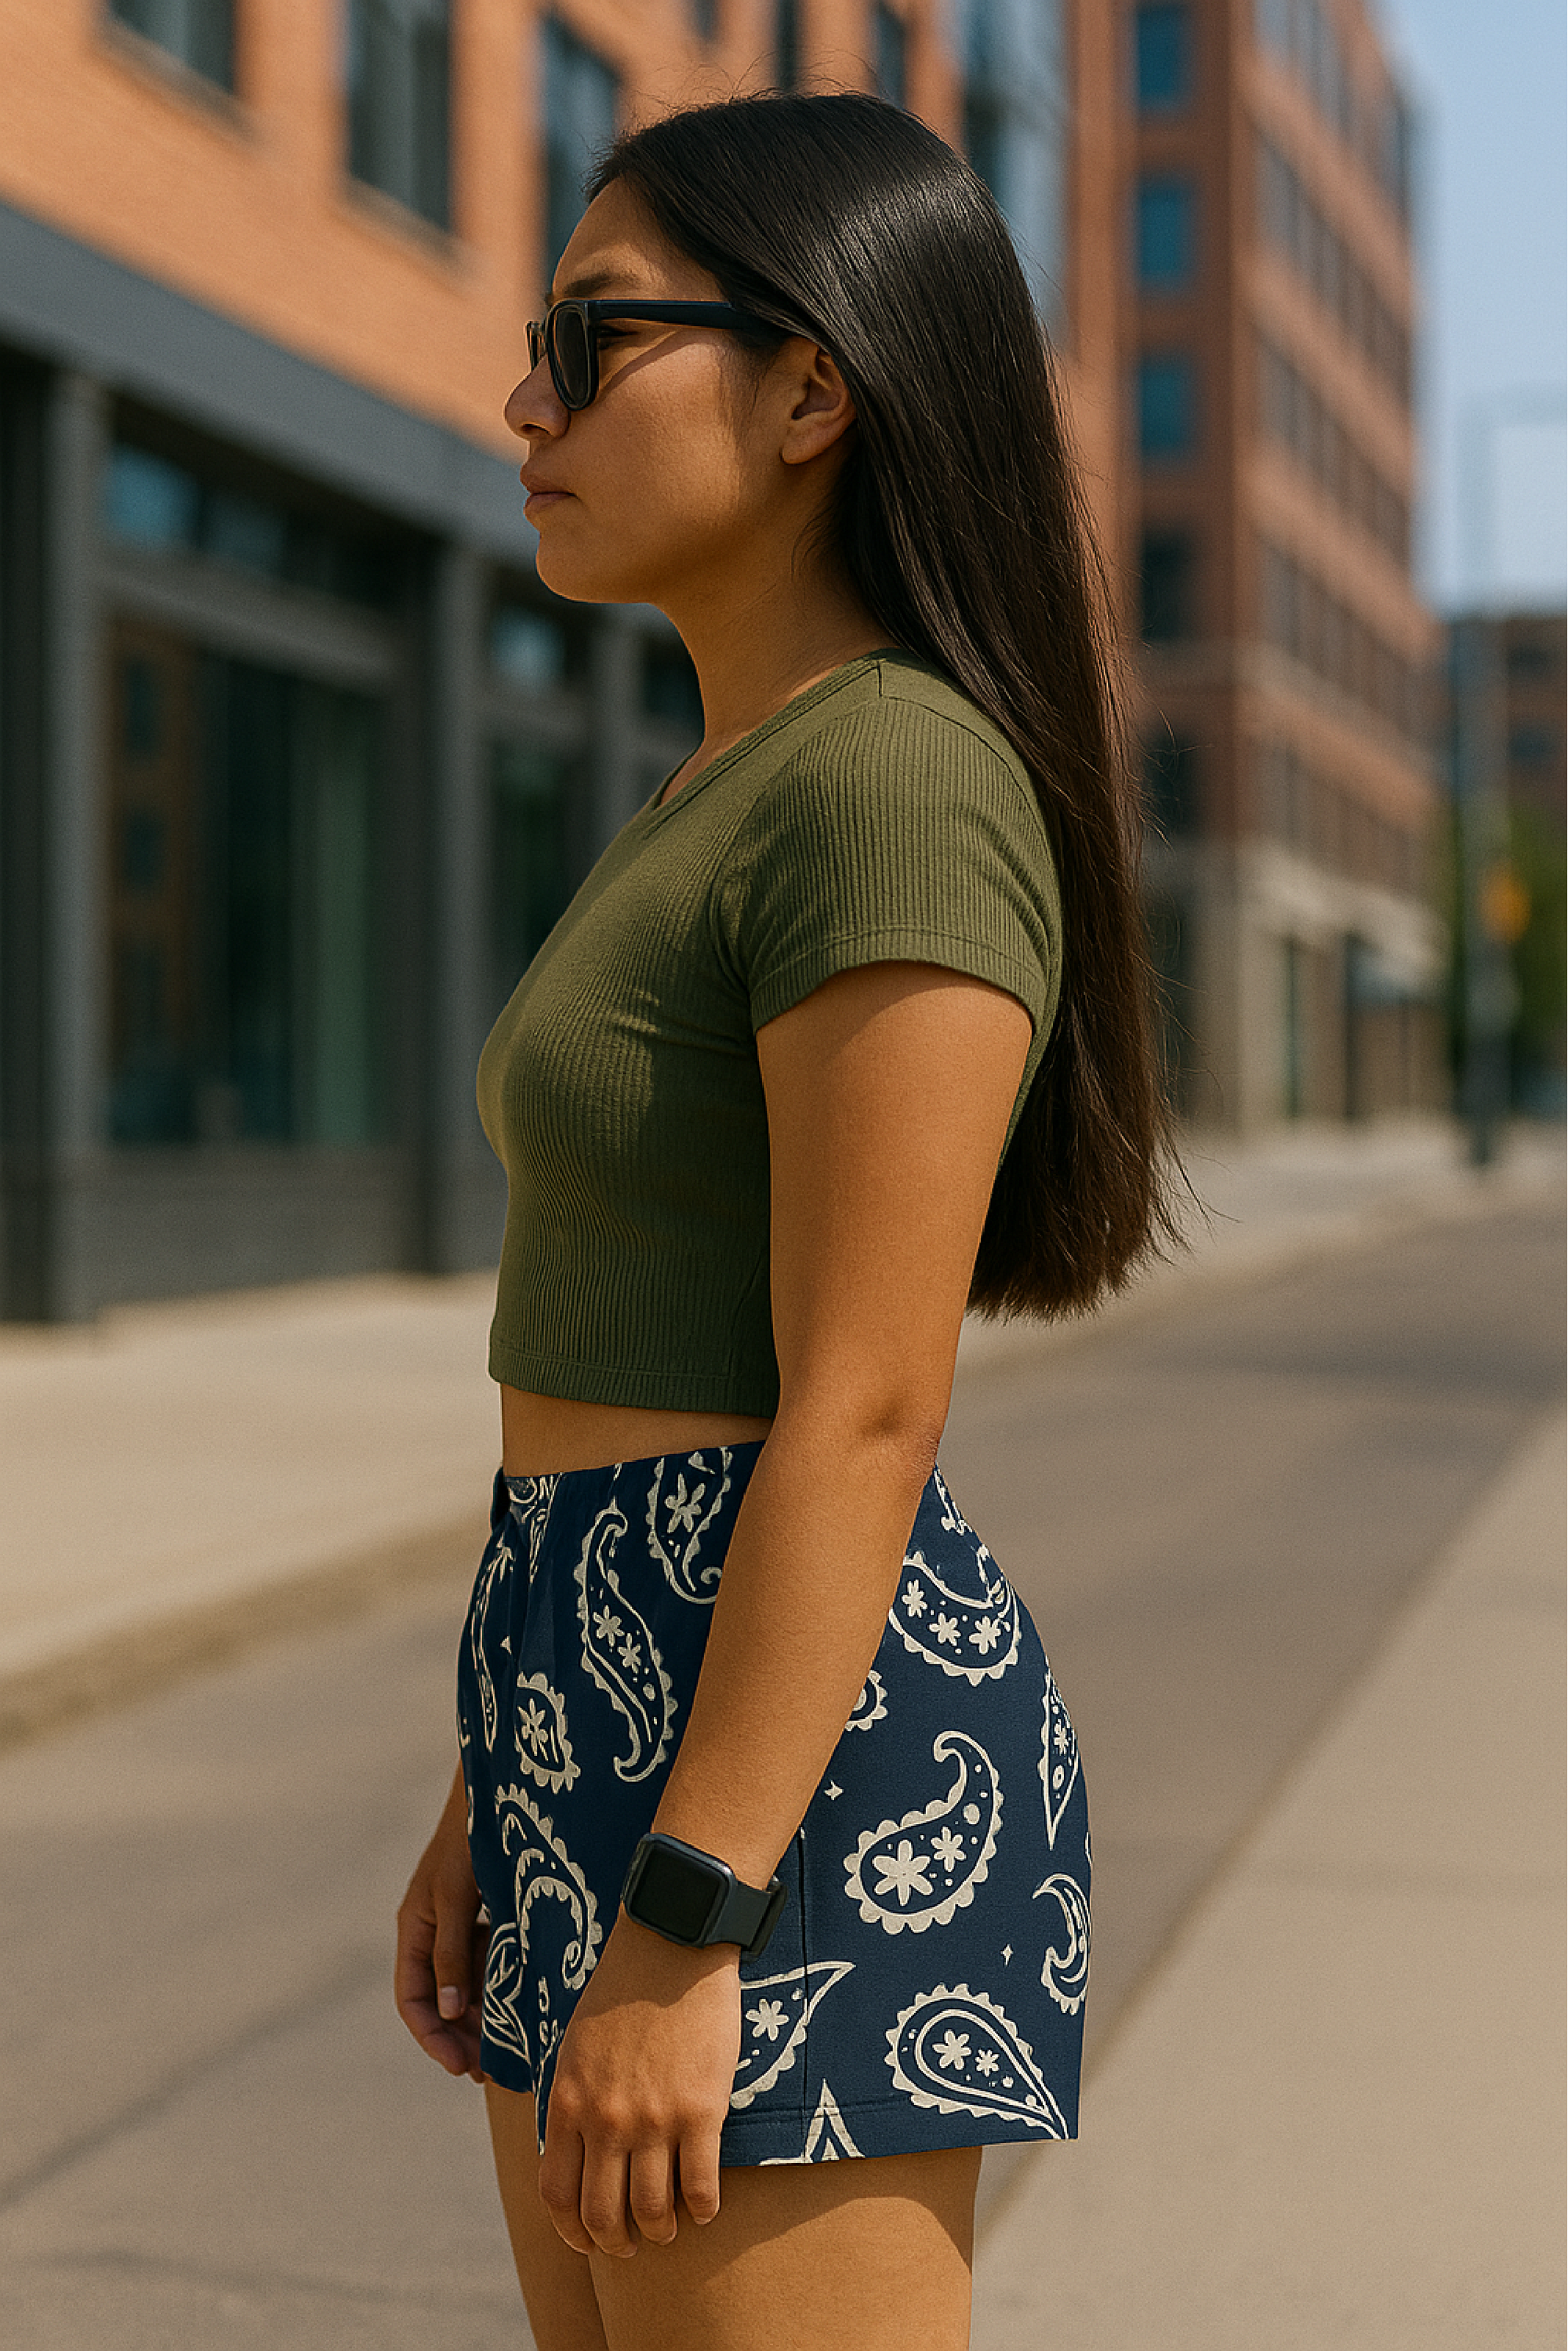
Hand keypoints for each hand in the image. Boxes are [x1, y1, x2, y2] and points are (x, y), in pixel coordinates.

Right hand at [395, 1766, 487, 2081]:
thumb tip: (451, 2012)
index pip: (413, 1999)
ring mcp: (462, 1925)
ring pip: (468, 1987)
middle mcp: (434, 1932)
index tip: (459, 2067)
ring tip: (511, 2050)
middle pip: (441, 2001)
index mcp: (415, 1927)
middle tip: (492, 2070)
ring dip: (484, 2019)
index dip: (433, 2037)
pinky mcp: (488, 1918)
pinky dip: (501, 1988)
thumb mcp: (456, 1894)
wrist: (501, 1789)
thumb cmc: (471, 1837)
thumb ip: (451, 1951)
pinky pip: (489, 1964)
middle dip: (462, 2038)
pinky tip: (525, 2007)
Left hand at [538, 1915, 741, 2257]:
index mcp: (567, 2102)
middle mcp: (605, 2119)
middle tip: (631, 2245)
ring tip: (670, 2227)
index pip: (557, 2194)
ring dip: (661, 2230)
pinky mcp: (701, 2109)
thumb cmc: (623, 1989)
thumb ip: (571, 2102)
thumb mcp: (575, 2046)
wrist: (672, 1942)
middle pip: (602, 2216)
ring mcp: (654, 2118)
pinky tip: (705, 2208)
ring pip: (652, 2210)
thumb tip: (572, 2155)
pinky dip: (702, 2209)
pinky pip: (701, 2186)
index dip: (572, 2232)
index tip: (588, 2242)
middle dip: (616, 2244)